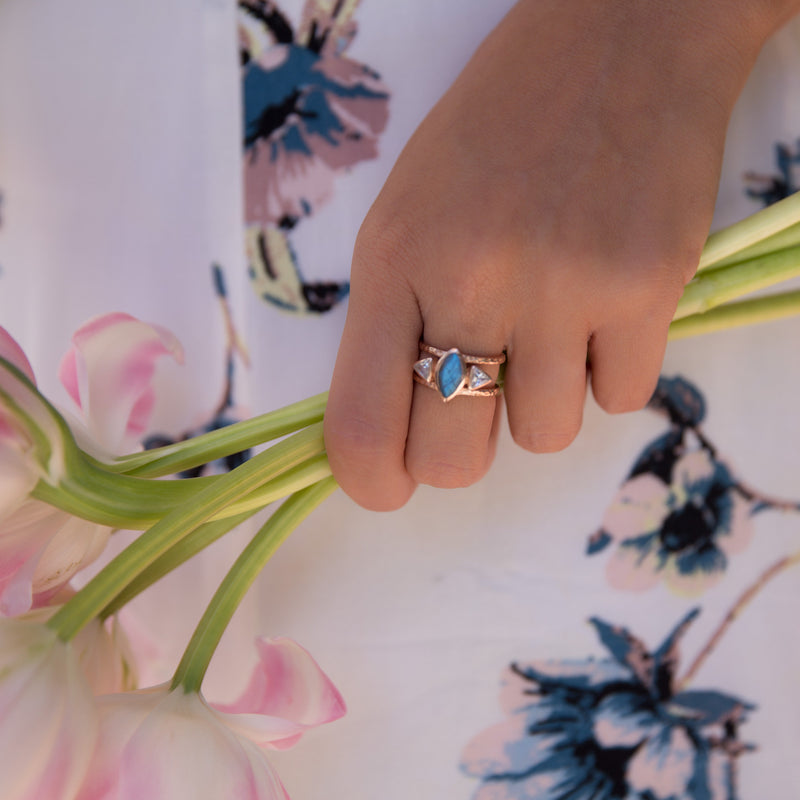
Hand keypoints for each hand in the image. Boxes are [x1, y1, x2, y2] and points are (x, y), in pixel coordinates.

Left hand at [325, 0, 793, 510]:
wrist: (616, 38)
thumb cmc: (497, 132)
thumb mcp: (408, 215)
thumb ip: (395, 321)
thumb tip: (397, 426)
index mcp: (393, 259)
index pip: (361, 424)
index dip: (372, 480)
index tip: (390, 485)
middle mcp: (471, 278)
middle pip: (452, 459)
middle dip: (460, 453)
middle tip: (476, 407)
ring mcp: (564, 285)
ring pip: (545, 436)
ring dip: (544, 400)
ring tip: (552, 325)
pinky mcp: (648, 285)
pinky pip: (620, 398)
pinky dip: (610, 369)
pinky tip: (605, 305)